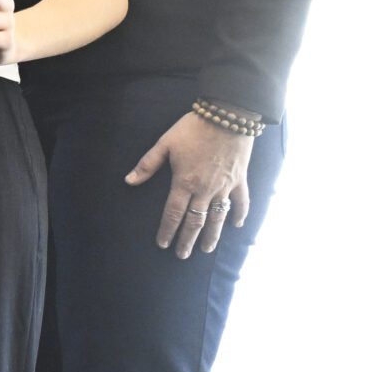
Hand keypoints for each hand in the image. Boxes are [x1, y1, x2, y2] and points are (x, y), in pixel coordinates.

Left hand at [126, 111, 256, 257]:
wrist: (228, 116)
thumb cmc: (193, 128)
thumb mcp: (164, 143)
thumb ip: (147, 165)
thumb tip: (129, 181)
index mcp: (183, 182)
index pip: (173, 213)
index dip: (167, 230)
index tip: (162, 244)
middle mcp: (204, 189)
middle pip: (195, 221)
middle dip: (187, 240)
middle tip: (182, 255)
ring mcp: (224, 186)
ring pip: (217, 217)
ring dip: (211, 235)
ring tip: (206, 249)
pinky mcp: (240, 180)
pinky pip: (241, 202)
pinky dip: (239, 214)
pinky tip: (236, 226)